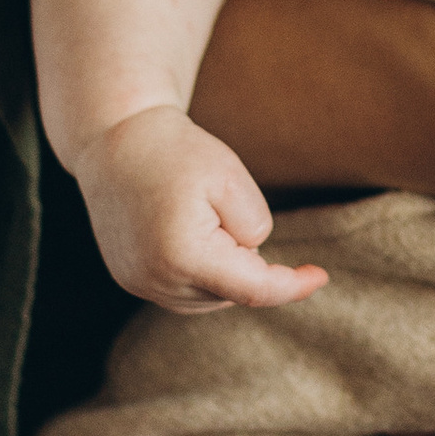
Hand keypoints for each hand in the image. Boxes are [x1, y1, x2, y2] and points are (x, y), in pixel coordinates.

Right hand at [78, 103, 327, 314]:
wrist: (113, 141)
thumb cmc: (175, 152)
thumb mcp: (229, 176)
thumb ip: (254, 224)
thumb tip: (252, 258)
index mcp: (183, 256)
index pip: (253, 289)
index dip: (292, 286)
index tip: (321, 276)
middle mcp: (156, 280)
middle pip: (232, 290)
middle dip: (244, 256)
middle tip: (218, 204)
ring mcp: (139, 284)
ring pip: (211, 294)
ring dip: (222, 265)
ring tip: (196, 213)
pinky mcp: (131, 280)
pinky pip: (185, 289)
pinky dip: (201, 270)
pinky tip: (188, 231)